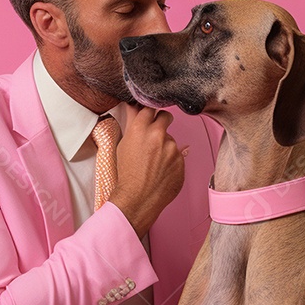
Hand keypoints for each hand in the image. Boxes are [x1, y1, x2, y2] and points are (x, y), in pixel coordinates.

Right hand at [111, 107, 187, 236]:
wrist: (138, 198)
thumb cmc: (127, 174)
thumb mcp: (124, 145)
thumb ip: (132, 123)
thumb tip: (134, 106)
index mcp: (141, 129)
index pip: (150, 109)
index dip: (150, 114)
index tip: (150, 118)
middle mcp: (158, 135)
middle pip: (166, 117)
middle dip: (162, 122)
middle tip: (156, 134)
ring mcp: (172, 148)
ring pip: (171, 139)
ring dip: (166, 147)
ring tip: (154, 163)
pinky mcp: (181, 160)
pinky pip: (178, 155)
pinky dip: (172, 161)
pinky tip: (161, 171)